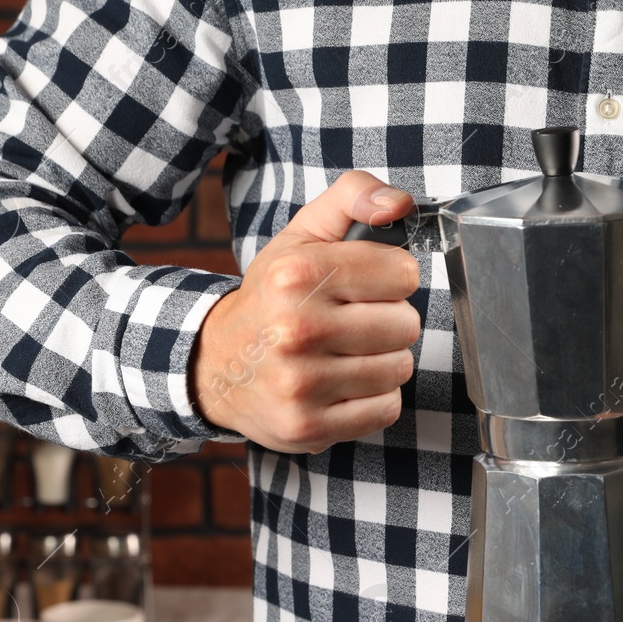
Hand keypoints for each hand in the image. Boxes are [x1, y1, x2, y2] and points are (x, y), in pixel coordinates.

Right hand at [190, 171, 421, 452]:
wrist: (215, 365)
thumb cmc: (273, 297)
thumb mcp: (304, 234)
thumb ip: (354, 196)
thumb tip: (400, 204)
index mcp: (297, 274)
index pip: (403, 273)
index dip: (391, 277)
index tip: (366, 283)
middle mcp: (296, 329)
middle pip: (407, 324)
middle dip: (388, 320)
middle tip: (353, 322)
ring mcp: (301, 383)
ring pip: (400, 368)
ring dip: (382, 360)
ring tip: (346, 353)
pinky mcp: (309, 426)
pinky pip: (386, 408)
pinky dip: (373, 397)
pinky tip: (342, 384)